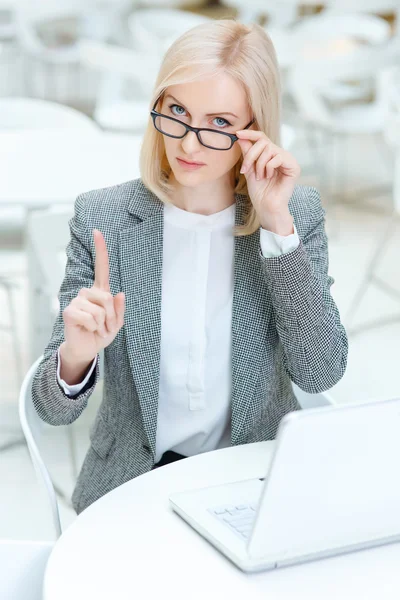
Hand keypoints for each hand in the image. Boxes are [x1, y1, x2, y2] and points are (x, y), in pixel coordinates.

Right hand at [62, 229, 124, 363]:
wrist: (87, 349)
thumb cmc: (101, 333)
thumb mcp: (117, 323)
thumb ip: (120, 309)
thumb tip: (120, 293)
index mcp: (100, 292)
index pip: (101, 267)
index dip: (100, 249)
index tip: (97, 231)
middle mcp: (87, 293)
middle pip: (108, 297)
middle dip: (112, 316)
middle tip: (105, 327)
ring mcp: (76, 300)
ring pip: (100, 309)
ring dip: (103, 323)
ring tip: (97, 329)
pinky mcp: (69, 310)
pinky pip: (91, 317)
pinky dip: (94, 327)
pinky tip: (88, 330)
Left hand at [236, 129, 300, 234]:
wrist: (266, 207)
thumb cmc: (259, 192)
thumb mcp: (249, 169)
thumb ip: (247, 154)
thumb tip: (241, 137)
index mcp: (271, 155)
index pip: (262, 137)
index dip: (250, 133)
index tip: (237, 134)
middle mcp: (280, 155)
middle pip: (263, 142)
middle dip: (251, 155)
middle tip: (245, 169)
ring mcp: (288, 160)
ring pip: (269, 149)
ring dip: (259, 164)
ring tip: (259, 177)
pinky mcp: (293, 167)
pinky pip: (277, 158)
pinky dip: (268, 168)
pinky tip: (268, 177)